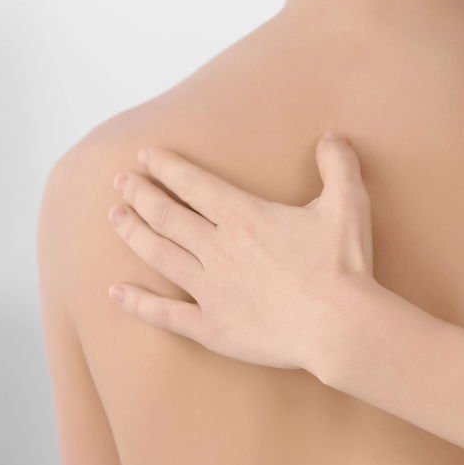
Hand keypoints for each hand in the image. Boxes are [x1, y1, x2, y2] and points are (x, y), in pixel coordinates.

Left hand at [106, 134, 375, 372]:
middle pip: (166, 216)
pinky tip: (116, 292)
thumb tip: (332, 137)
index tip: (144, 158)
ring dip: (133, 234)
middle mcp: (217, 248)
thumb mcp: (348, 204)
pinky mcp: (212, 327)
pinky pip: (165, 314)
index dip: (166, 168)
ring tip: (116, 219)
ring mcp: (210, 289)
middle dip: (140, 195)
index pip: (193, 184)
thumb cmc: (342, 265)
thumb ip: (338, 166)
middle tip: (121, 183)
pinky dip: (137, 303)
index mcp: (243, 216)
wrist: (339, 325)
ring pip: (159, 255)